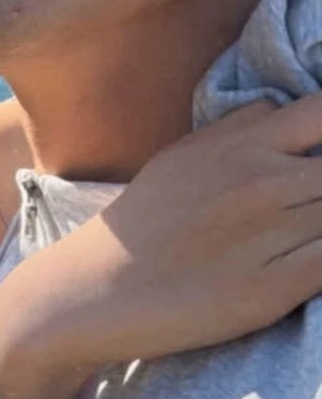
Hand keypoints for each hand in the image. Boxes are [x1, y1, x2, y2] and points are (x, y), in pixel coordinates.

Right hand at [0, 95, 321, 398]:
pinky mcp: (274, 289)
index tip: (318, 153)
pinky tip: (306, 260)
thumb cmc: (143, 222)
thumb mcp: (185, 154)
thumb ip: (239, 129)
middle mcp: (262, 182)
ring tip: (301, 230)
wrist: (99, 288)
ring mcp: (270, 235)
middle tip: (304, 202)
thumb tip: (282, 109)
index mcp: (242, 145)